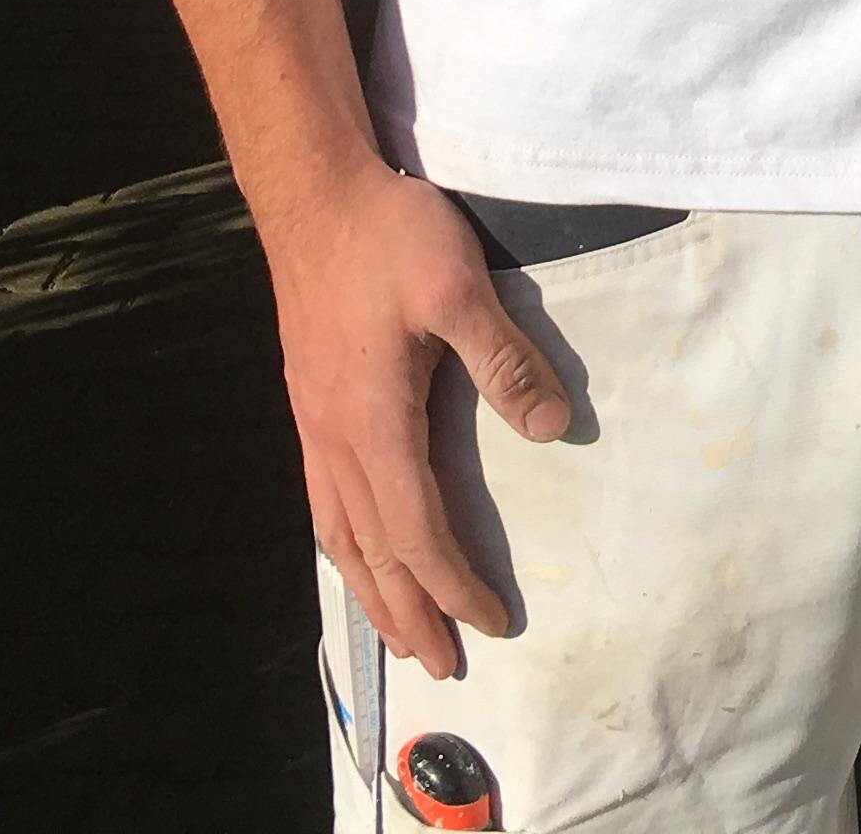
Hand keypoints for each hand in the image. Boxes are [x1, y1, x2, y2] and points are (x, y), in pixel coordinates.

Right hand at [266, 159, 574, 678]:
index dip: (454, 585)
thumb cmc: (388, 235)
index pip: (417, 533)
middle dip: (410, 614)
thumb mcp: (458, 287)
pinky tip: (356, 548)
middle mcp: (335, 438)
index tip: (494, 623)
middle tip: (443, 667)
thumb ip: (503, 358)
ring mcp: (315, 421)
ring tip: (397, 633)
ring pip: (340, 532)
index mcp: (373, 424)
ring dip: (371, 590)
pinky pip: (324, 499)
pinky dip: (345, 543)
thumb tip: (550, 426)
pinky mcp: (310, 400)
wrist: (313, 193)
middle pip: (373, 552)